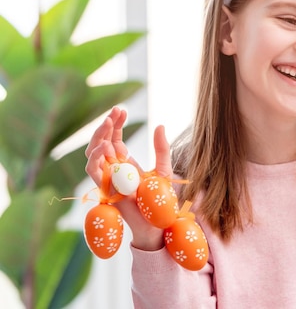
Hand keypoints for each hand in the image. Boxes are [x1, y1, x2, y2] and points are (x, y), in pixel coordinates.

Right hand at [85, 107, 173, 249]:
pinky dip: (95, 158)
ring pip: (92, 155)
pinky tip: (105, 146)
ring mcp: (108, 180)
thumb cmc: (160, 201)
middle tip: (116, 111)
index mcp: (124, 164)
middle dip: (106, 126)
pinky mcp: (106, 190)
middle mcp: (113, 170)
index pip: (114, 139)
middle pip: (102, 143)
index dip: (115, 124)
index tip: (121, 109)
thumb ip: (162, 149)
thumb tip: (160, 126)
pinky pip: (93, 172)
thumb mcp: (164, 169)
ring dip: (97, 138)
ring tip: (108, 123)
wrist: (158, 224)